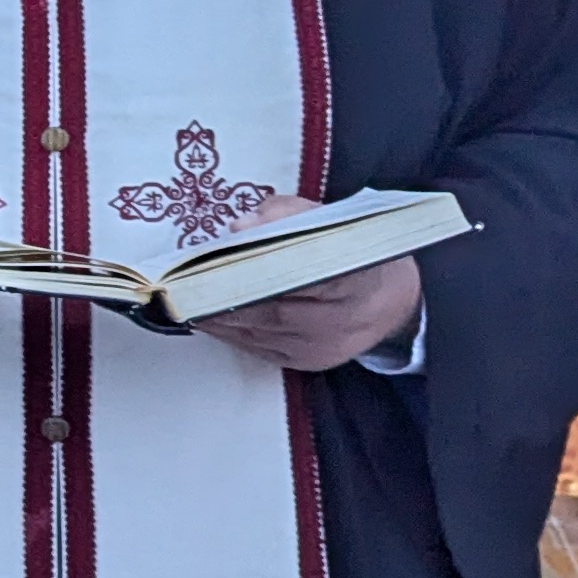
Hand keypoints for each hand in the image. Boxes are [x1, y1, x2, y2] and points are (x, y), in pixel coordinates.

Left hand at [188, 194, 423, 372]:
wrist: (392, 304)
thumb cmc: (353, 255)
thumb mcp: (331, 222)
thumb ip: (287, 215)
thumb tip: (241, 226)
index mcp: (355, 276)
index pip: (303, 270)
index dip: (258, 265)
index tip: (219, 256)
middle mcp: (341, 318)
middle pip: (274, 307)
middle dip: (225, 294)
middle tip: (186, 280)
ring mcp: (323, 346)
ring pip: (261, 331)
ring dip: (219, 315)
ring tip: (186, 297)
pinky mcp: (308, 363)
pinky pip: (259, 348)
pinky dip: (230, 331)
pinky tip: (207, 316)